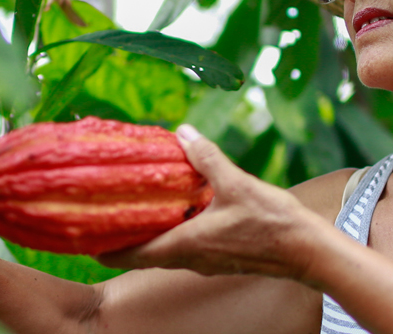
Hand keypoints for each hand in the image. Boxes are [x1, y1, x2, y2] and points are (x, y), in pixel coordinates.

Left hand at [96, 124, 323, 280]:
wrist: (307, 251)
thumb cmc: (272, 222)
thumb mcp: (236, 182)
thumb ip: (205, 158)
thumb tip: (182, 132)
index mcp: (186, 244)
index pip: (134, 254)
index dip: (106, 249)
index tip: (84, 243)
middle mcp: (191, 258)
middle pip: (145, 253)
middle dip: (123, 238)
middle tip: (102, 220)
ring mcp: (206, 261)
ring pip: (165, 250)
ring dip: (148, 234)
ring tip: (133, 211)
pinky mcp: (220, 257)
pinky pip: (186, 246)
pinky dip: (172, 231)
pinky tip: (176, 211)